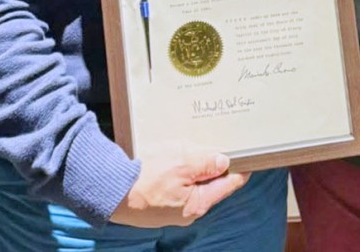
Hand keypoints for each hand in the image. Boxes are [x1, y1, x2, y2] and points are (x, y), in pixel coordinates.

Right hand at [109, 152, 250, 227]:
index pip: (229, 184)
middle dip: (214, 166)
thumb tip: (224, 160)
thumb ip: (205, 163)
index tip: (249, 155)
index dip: (239, 168)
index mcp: (198, 204)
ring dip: (195, 169)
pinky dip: (180, 175)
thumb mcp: (180, 165)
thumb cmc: (144, 181)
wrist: (110, 192)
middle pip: (212, 185)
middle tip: (218, 146)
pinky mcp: (161, 205)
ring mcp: (174, 210)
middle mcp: (189, 211)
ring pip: (194, 186)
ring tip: (191, 151)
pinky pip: (178, 188)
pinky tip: (172, 162)